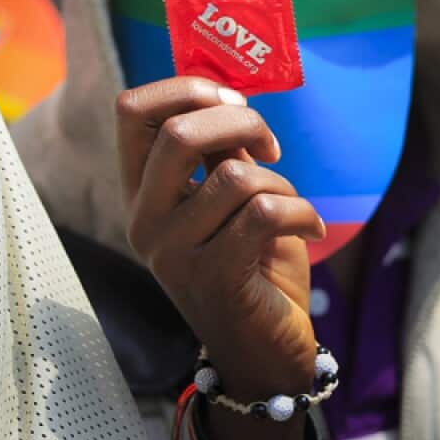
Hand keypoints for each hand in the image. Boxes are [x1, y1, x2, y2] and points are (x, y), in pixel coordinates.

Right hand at [117, 77, 324, 435]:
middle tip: (270, 147)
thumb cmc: (252, 265)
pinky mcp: (213, 278)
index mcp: (140, 192)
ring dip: (280, 183)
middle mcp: (144, 221)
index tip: (232, 103)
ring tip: (290, 207)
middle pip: (179, 133)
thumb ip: (220, 151)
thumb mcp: (230, 198)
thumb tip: (229, 95)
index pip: (131, 111)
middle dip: (242, 122)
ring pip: (236, 177)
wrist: (264, 351)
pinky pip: (264, 213)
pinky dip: (301, 212)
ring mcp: (173, 253)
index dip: (187, 88)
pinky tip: (308, 229)